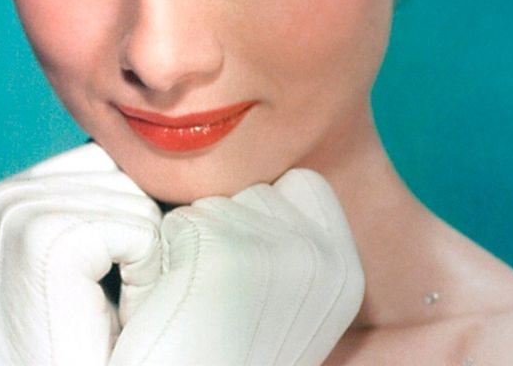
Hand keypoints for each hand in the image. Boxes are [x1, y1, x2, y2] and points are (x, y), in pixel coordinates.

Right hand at [0, 143, 161, 365]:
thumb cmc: (89, 339)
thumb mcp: (100, 253)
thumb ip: (115, 195)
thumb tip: (176, 137)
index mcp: (14, 194)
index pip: (113, 158)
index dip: (136, 215)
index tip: (106, 275)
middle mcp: (6, 195)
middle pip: (127, 170)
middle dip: (141, 232)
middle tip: (104, 297)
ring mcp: (18, 213)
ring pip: (138, 197)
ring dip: (145, 256)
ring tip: (106, 306)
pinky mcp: (43, 238)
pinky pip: (138, 228)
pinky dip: (145, 272)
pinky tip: (103, 315)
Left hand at [111, 168, 364, 365]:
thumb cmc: (223, 351)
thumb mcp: (284, 296)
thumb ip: (294, 240)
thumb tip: (288, 166)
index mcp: (346, 270)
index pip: (300, 185)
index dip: (260, 220)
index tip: (246, 277)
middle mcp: (326, 260)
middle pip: (255, 187)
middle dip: (226, 228)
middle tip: (217, 296)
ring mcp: (280, 256)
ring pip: (215, 200)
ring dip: (193, 242)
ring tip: (196, 303)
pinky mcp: (228, 257)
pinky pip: (180, 222)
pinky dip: (166, 256)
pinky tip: (175, 303)